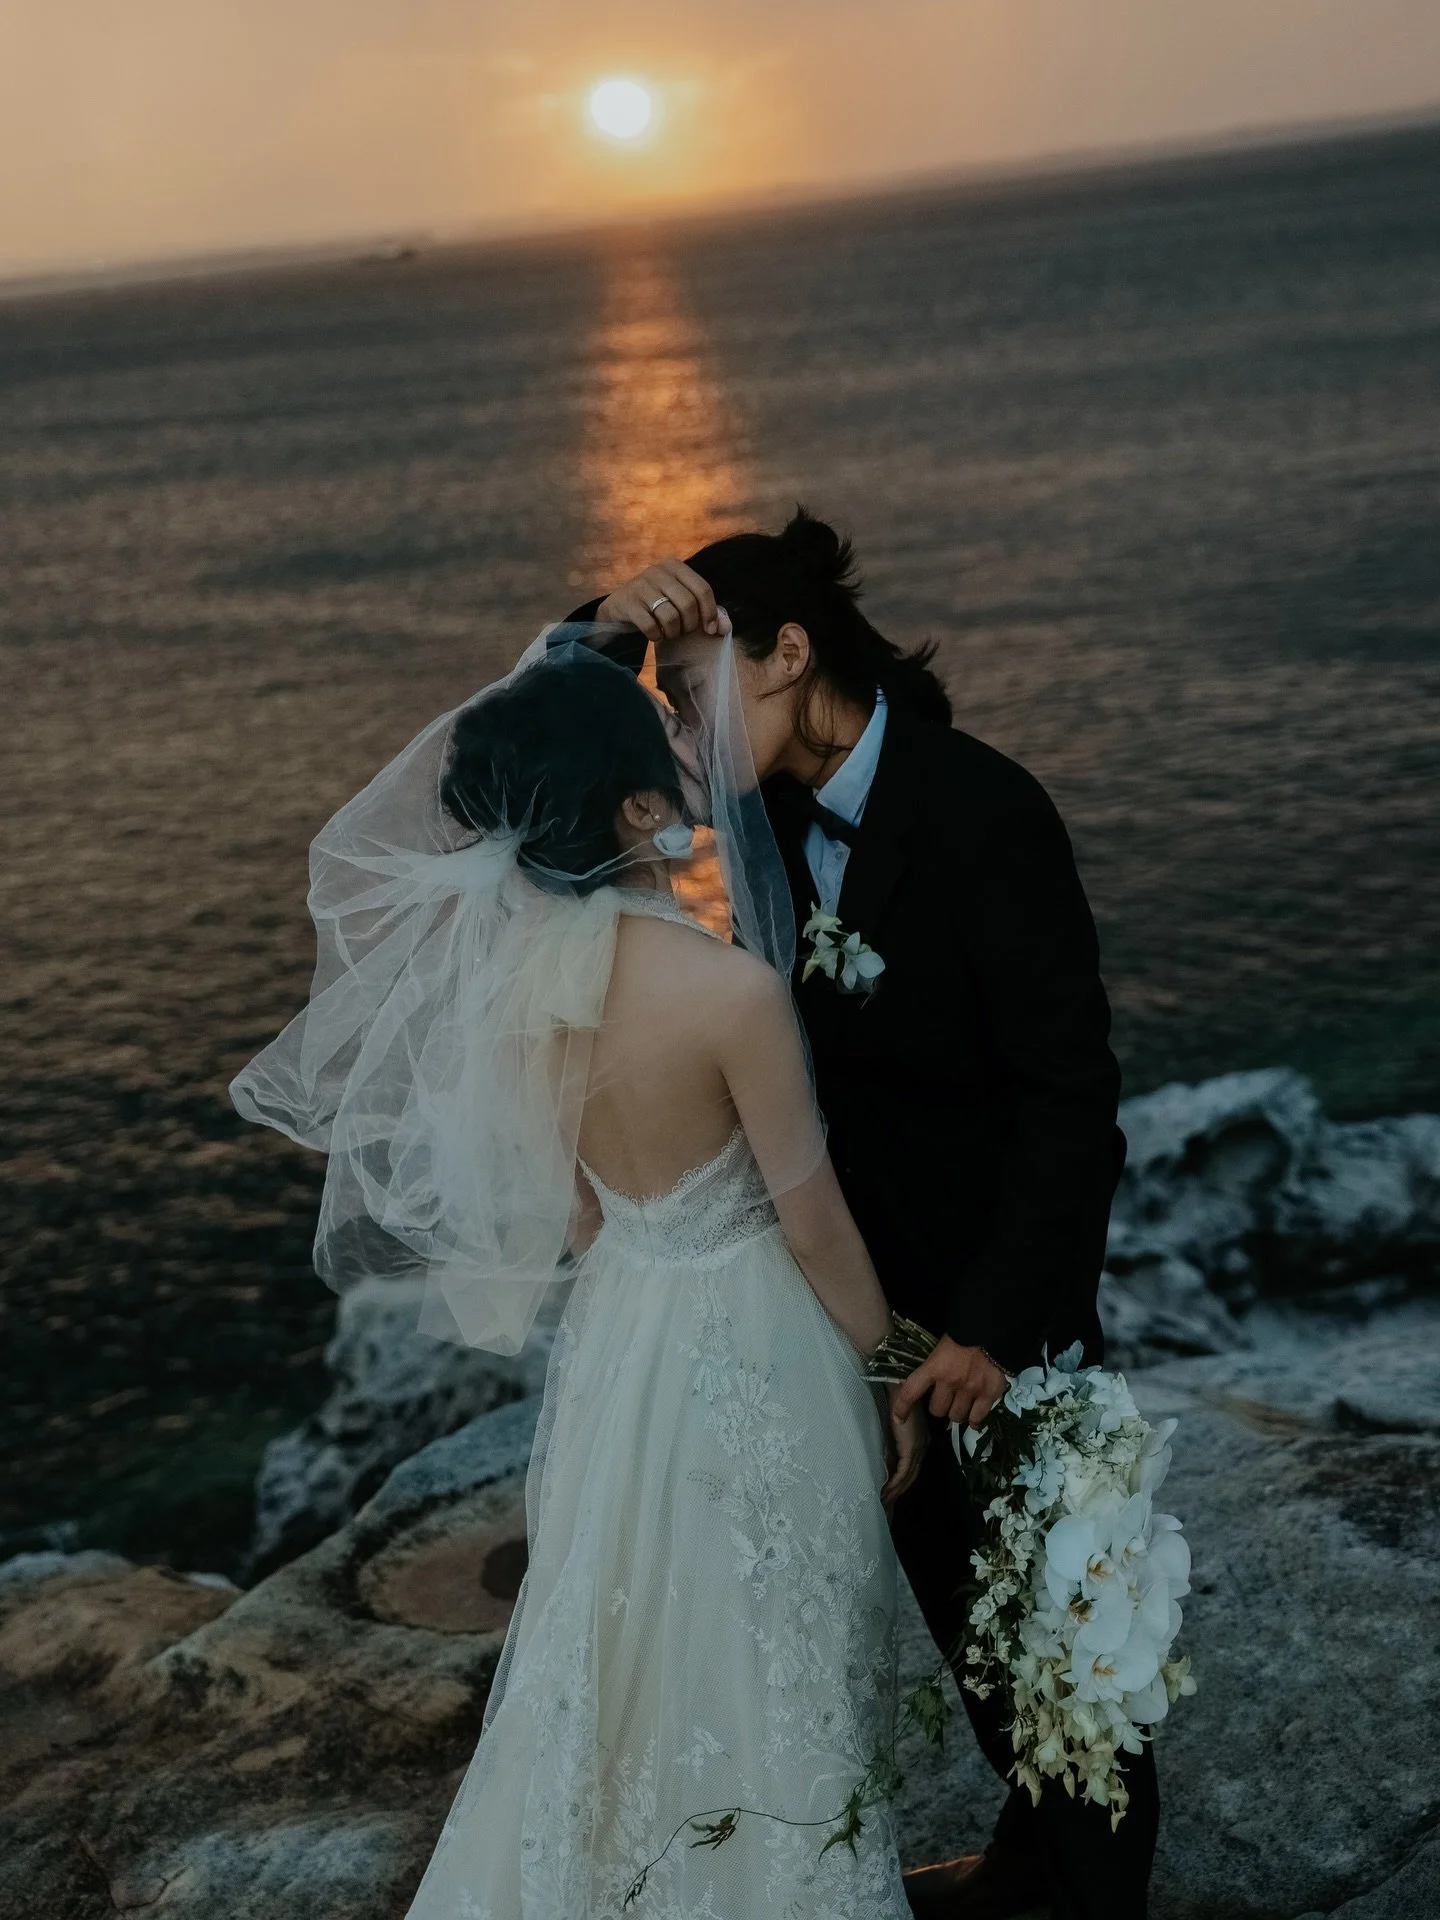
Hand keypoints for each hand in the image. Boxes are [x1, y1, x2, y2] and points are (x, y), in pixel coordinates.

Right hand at [597, 558, 719, 642]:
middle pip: (688, 604)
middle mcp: (658, 571)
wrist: (620, 608)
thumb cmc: (658, 606)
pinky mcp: (627, 602)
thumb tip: (725, 628)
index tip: (710, 630)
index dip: (710, 612)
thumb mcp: (681, 602)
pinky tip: (654, 635)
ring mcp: (640, 585)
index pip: (703, 588)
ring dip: (673, 632)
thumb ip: (705, 612)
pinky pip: (651, 626)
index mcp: (675, 566)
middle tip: (683, 631)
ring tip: (668, 633)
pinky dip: (656, 636)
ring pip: (670, 617)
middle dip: (689, 625)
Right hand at [881, 1384, 927, 1507]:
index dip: (902, 1482)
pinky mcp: (910, 1448)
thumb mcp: (893, 1422)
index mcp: (918, 1439)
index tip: (890, 1493)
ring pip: (908, 1477)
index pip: (912, 1467)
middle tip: (886, 1503)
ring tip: (883, 1501)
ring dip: (895, 1491)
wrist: (897, 1386)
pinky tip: (885, 1492)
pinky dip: (894, 1483)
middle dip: (899, 1491)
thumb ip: (891, 1437)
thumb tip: (882, 1453)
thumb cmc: (893, 1399)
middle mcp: (921, 1446)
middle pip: (911, 1476)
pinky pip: (903, 1472)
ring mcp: (918, 1447)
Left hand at [890, 1335, 1008, 1431]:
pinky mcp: (989, 1394)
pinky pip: (977, 1418)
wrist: (992, 1328)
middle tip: (945, 1399)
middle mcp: (950, 1382)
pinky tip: (974, 1418)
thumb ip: (933, 1366)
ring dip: (957, 1412)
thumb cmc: (963, 1334)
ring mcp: (970, 1390)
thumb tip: (925, 1385)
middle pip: (937, 1411)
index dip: (902, 1408)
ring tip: (961, 1405)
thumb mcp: (941, 1347)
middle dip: (939, 1407)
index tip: (899, 1419)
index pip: (911, 1392)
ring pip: (957, 1417)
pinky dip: (974, 1420)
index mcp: (934, 1367)